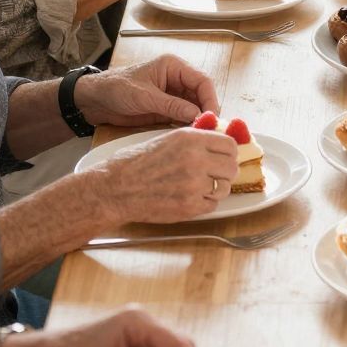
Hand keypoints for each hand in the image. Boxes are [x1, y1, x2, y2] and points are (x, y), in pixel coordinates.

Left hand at [75, 54, 216, 131]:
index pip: (202, 81)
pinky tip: (190, 135)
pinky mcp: (166, 109)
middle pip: (202, 95)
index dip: (210, 98)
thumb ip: (171, 105)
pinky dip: (188, 126)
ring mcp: (172, 95)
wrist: (95, 101)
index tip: (212, 117)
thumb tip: (197, 115)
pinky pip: (183, 117)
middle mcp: (176, 79)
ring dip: (198, 120)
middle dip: (207, 111)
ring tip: (202, 135)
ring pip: (195, 108)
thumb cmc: (116, 89)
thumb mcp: (144, 96)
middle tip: (210, 130)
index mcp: (173, 67)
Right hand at [98, 124, 238, 222]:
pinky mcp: (189, 207)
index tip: (223, 158)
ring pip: (224, 188)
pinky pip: (212, 205)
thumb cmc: (135, 163)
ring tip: (196, 188)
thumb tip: (219, 145)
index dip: (229, 153)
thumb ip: (195, 141)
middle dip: (224, 172)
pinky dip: (203, 204)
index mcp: (190, 139)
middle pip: (232, 167)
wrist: (115, 188)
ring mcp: (194, 185)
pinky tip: (186, 198)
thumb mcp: (167, 140)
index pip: (230, 145)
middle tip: (213, 175)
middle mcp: (195, 159)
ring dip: (215, 189)